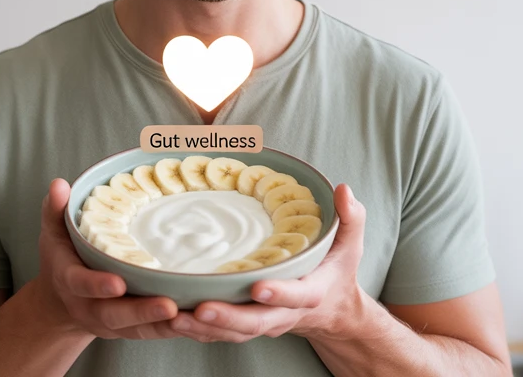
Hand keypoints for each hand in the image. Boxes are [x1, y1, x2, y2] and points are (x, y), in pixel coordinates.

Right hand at [28, 178, 180, 339]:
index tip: (117, 283)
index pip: (80, 284)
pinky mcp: (130, 329)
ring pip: (137, 329)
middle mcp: (89, 307)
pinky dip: (172, 329)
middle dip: (141, 312)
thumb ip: (55, 209)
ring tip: (187, 315)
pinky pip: (152, 332)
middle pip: (114, 315)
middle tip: (168, 305)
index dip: (97, 285)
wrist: (62, 302)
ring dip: (162, 324)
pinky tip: (194, 321)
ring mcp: (111, 322)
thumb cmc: (62, 259)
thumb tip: (59, 184)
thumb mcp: (53, 232)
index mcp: (69, 281)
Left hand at [169, 183, 366, 342]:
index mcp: (310, 292)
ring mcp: (263, 323)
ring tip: (175, 316)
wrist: (330, 311)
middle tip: (202, 309)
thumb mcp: (350, 244)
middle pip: (256, 322)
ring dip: (204, 328)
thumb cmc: (335, 271)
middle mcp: (284, 314)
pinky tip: (171, 320)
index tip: (258, 287)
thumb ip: (350, 218)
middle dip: (228, 317)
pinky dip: (197, 330)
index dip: (278, 293)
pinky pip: (219, 334)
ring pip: (233, 332)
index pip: (296, 296)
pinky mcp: (245, 326)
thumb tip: (343, 189)